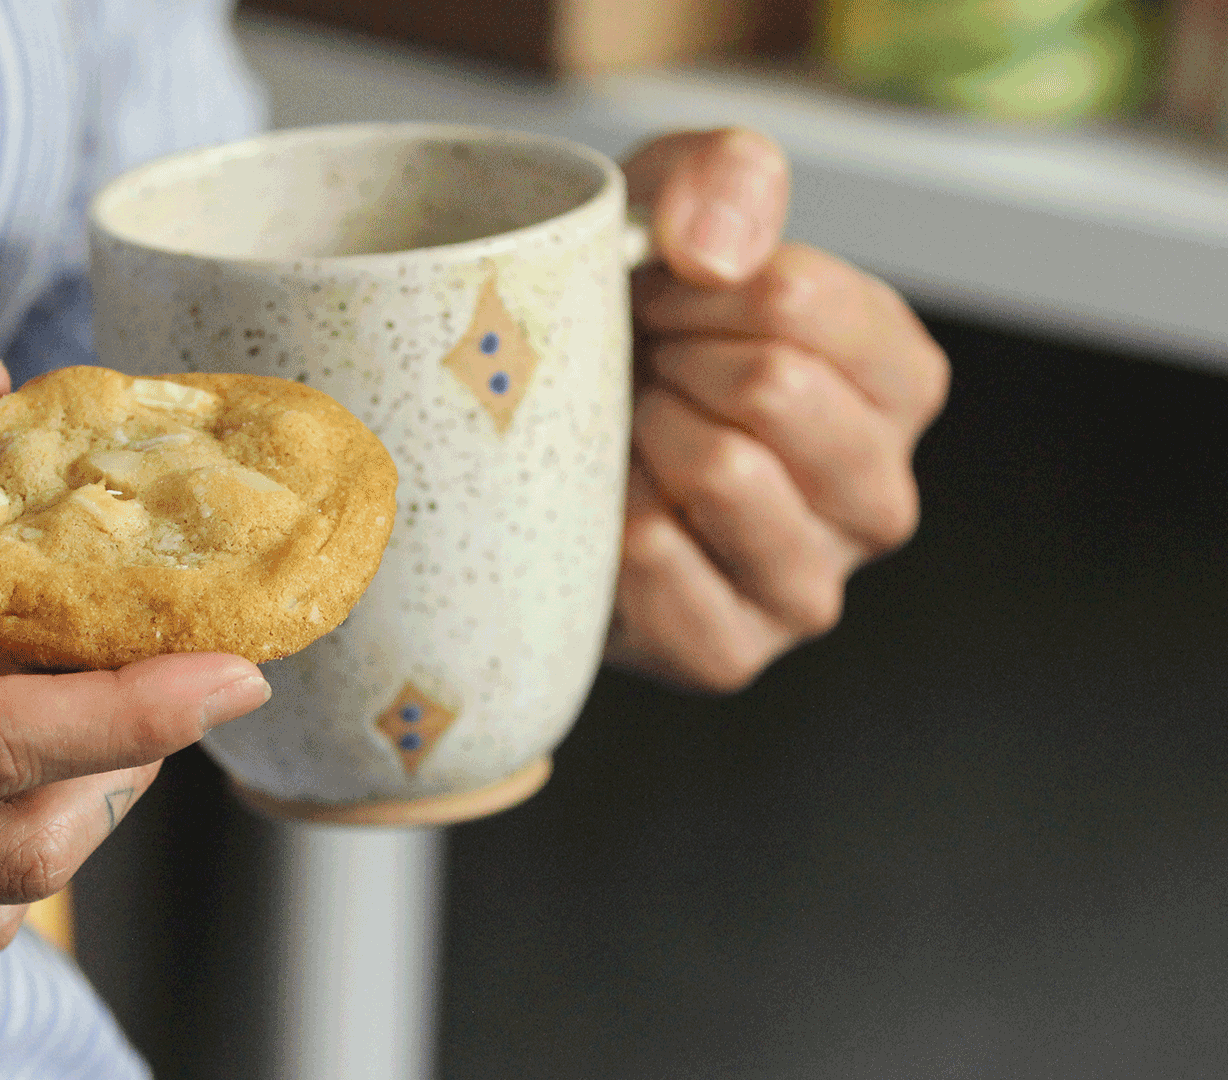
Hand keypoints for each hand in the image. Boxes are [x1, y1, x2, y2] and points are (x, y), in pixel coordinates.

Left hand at [608, 129, 949, 690]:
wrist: (543, 456)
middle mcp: (879, 496)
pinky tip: (599, 508)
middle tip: (634, 364)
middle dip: (669, 354)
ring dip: (639, 432)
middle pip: (774, 386)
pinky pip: (660, 566)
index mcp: (898, 384)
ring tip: (624, 432)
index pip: (805, 301)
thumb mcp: (674, 215)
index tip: (654, 290)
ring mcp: (808, 588)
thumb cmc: (631, 333)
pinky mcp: (727, 654)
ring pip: (724, 472)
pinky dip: (604, 520)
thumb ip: (723, 177)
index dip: (694, 282)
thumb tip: (714, 250)